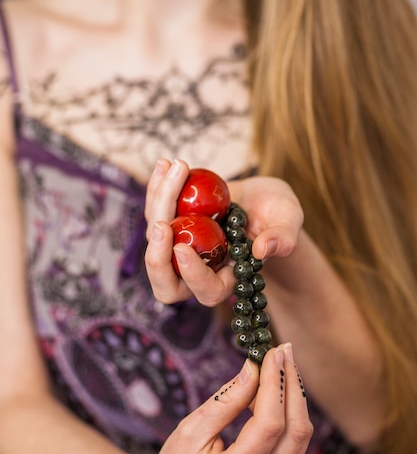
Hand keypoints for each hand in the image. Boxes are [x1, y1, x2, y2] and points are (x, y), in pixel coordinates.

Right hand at [119, 343, 311, 453]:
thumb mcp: (191, 430)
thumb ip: (226, 401)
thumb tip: (254, 367)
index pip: (270, 425)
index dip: (275, 385)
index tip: (272, 353)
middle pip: (295, 429)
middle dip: (292, 384)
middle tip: (282, 350)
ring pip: (301, 436)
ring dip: (294, 396)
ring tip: (280, 365)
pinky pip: (295, 443)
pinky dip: (289, 413)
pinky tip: (276, 391)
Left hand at [144, 159, 303, 305]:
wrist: (261, 200)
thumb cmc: (278, 215)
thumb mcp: (288, 221)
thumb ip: (283, 237)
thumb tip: (263, 249)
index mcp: (227, 280)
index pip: (206, 290)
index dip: (193, 275)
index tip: (184, 248)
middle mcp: (198, 270)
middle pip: (165, 281)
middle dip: (156, 257)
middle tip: (161, 224)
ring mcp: (181, 248)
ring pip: (154, 239)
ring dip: (159, 202)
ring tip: (177, 167)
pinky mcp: (171, 225)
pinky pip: (154, 211)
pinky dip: (157, 187)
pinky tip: (166, 164)